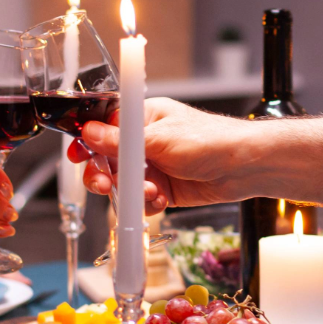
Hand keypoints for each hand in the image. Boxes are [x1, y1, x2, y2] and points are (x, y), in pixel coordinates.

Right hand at [68, 98, 260, 215]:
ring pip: (123, 184)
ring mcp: (153, 167)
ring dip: (131, 192)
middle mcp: (144, 142)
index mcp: (142, 118)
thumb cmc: (211, 140)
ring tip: (149, 192)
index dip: (87, 141)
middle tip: (105, 185)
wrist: (244, 168)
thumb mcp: (161, 139)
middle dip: (104, 175)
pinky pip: (141, 201)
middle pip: (107, 160)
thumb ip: (122, 141)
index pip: (103, 126)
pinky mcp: (163, 189)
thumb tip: (89, 133)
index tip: (78, 155)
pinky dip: (146, 204)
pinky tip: (160, 200)